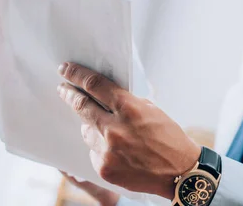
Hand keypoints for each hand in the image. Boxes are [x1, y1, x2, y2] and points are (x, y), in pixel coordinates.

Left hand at [57, 62, 200, 199]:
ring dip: (91, 125)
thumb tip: (101, 94)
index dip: (76, 74)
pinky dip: (100, 146)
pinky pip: (93, 151)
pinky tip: (116, 150)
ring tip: (105, 128)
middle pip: (81, 105)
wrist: (180, 173)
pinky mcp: (104, 168)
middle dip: (69, 94)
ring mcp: (107, 151)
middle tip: (62, 88)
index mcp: (129, 108)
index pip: (94, 85)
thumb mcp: (150, 110)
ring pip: (86, 130)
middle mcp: (115, 129)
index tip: (65, 69)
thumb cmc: (169, 137)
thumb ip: (125, 102)